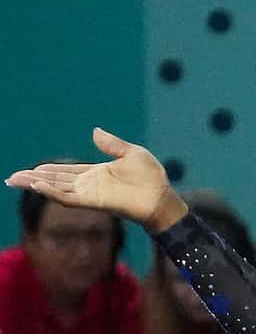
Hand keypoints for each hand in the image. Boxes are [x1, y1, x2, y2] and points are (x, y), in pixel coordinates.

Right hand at [7, 127, 181, 229]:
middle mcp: (89, 185)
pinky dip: (53, 192)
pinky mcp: (95, 202)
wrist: (163, 198)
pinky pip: (69, 198)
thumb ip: (111, 144)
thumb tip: (94, 131)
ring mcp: (90, 194)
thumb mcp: (131, 153)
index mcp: (96, 174)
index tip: (30, 171)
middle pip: (55, 181)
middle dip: (33, 179)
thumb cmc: (152, 178)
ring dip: (37, 184)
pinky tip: (38, 186)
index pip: (65, 172)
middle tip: (12, 178)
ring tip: (16, 180)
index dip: (47, 171)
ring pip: (57, 189)